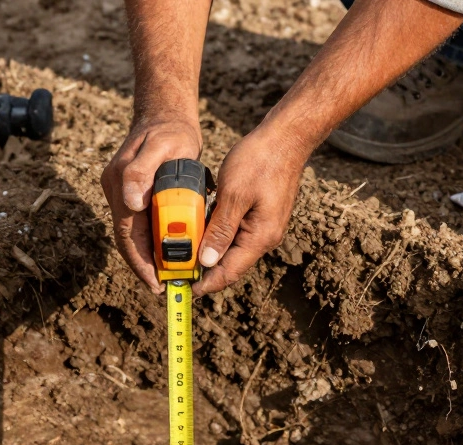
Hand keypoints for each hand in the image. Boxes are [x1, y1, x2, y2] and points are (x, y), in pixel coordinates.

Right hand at [101, 118, 201, 293]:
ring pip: (132, 234)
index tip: (155, 283)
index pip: (126, 233)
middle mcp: (116, 190)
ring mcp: (121, 192)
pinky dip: (151, 242)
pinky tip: (165, 254)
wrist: (165, 115)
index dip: (139, 261)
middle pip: (127, 239)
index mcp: (121, 182)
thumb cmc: (170, 131)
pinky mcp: (130, 194)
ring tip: (167, 277)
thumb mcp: (164, 145)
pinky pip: (138, 224)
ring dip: (148, 257)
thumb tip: (130, 202)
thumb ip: (142, 171)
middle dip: (144, 266)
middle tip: (165, 288)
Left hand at [194, 128, 306, 295]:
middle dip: (204, 271)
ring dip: (209, 253)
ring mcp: (264, 227)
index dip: (205, 284)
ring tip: (183, 255)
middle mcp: (265, 238)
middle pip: (230, 265)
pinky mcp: (261, 216)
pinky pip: (236, 234)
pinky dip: (217, 236)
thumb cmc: (260, 161)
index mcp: (260, 237)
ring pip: (232, 250)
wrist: (286, 137)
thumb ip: (220, 230)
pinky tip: (199, 230)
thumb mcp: (234, 195)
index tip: (182, 289)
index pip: (229, 272)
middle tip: (175, 272)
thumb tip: (208, 262)